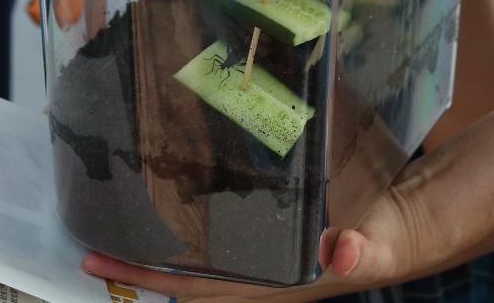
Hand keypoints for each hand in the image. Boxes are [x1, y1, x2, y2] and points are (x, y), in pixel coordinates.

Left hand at [84, 185, 424, 302]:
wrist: (406, 227)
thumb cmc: (387, 236)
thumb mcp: (378, 242)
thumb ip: (362, 250)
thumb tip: (342, 254)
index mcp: (274, 283)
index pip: (198, 287)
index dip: (148, 277)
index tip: (99, 262)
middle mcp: (260, 278)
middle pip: (184, 283)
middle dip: (136, 269)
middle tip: (87, 249)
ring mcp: (262, 262)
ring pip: (197, 265)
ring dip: (159, 254)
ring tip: (115, 223)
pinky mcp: (268, 240)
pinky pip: (217, 242)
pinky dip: (187, 233)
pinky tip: (168, 206)